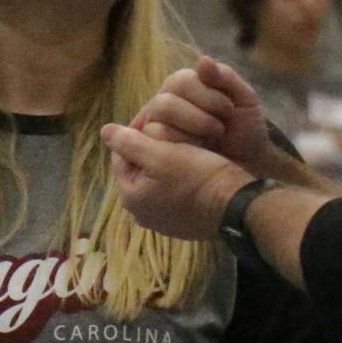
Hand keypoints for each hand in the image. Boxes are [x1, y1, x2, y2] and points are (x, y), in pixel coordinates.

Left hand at [102, 121, 252, 239]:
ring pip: (156, 183)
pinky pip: (174, 196)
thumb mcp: (160, 154)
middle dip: (150, 150)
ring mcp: (164, 223)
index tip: (151, 117)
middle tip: (170, 130)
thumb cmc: (197, 176)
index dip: (134, 134)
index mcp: (131, 198)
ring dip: (165, 165)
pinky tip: (194, 166)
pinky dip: (179, 180)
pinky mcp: (184, 226)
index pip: (121, 158)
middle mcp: (143, 215)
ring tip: (183, 145)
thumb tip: (105, 131)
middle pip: (139, 171)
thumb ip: (129, 142)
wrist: (236, 206)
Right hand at [129, 57, 271, 171]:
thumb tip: (203, 59)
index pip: (180, 81)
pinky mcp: (156, 152)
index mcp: (184, 86)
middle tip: (219, 128)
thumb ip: (224, 77)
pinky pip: (156, 147)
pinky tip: (198, 152)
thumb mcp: (243, 99)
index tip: (229, 109)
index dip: (206, 95)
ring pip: (157, 126)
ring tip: (211, 141)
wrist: (249, 163)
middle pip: (164, 104)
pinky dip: (182, 148)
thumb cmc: (244, 129)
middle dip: (197, 118)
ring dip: (189, 134)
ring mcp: (157, 129)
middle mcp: (165, 104)